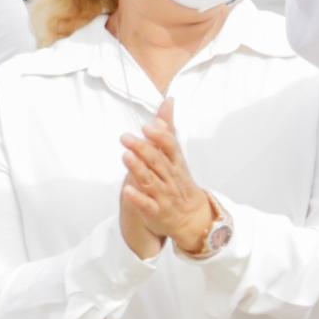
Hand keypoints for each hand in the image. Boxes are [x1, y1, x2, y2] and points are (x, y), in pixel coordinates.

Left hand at [120, 99, 215, 257]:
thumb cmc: (180, 182)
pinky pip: (147, 205)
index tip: (148, 127)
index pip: (171, 147)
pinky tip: (126, 190)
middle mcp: (170, 178)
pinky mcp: (156, 211)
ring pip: (151, 180)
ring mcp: (164, 195)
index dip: (160, 137)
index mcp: (176, 163)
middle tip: (125, 137)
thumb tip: (167, 101)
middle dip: (142, 149)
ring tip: (126, 156)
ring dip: (138, 169)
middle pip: (158, 162)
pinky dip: (137, 198)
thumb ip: (167, 130)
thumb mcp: (177, 155)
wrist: (192, 217)